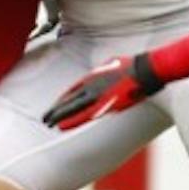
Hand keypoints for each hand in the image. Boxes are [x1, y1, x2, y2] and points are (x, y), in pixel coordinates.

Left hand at [42, 54, 164, 129]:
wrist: (143, 71)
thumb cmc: (133, 67)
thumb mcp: (112, 64)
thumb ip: (103, 71)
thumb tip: (102, 72)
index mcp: (93, 76)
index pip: (73, 90)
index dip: (63, 99)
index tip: (55, 106)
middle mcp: (91, 86)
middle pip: (68, 99)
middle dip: (56, 109)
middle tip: (45, 117)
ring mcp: (96, 96)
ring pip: (72, 108)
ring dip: (59, 116)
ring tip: (48, 123)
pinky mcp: (104, 105)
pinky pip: (84, 115)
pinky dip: (72, 121)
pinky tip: (62, 126)